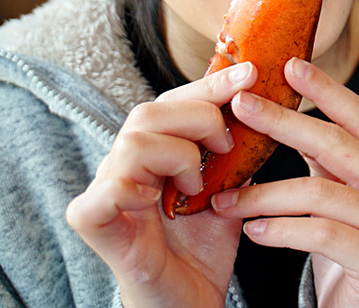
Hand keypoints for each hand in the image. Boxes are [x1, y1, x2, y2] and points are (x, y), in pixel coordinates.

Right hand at [66, 61, 257, 307]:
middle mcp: (124, 164)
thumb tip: (264, 103)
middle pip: (149, 111)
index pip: (174, 101)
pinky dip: (136, 187)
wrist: (188, 302)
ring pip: (133, 141)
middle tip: (226, 145)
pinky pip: (104, 190)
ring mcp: (105, 191)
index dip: (211, 85)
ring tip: (197, 187)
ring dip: (178, 156)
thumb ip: (237, 149)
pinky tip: (158, 201)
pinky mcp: (93, 222)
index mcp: (153, 150)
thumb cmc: (203, 248)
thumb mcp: (230, 188)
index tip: (251, 73)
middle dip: (199, 116)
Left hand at [208, 57, 358, 307]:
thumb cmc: (343, 240)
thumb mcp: (336, 188)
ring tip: (224, 198)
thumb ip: (321, 151)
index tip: (288, 65)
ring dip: (264, 192)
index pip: (357, 114)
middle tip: (242, 107)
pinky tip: (252, 230)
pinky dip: (281, 229)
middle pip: (335, 143)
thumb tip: (274, 102)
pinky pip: (321, 234)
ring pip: (320, 192)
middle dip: (284, 122)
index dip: (324, 88)